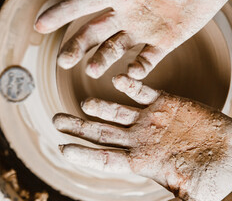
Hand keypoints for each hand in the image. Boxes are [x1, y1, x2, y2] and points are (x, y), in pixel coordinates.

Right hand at [35, 0, 231, 78]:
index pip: (84, 2)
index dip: (61, 13)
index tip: (39, 25)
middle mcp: (127, 12)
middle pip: (94, 32)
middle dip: (77, 46)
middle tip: (64, 61)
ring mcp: (145, 29)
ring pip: (115, 49)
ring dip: (102, 60)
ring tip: (92, 71)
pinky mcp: (165, 41)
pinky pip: (147, 60)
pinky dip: (137, 70)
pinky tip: (129, 77)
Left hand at [53, 75, 231, 200]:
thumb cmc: (213, 176)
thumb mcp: (189, 197)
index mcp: (140, 161)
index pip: (105, 159)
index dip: (84, 155)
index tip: (63, 150)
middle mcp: (138, 138)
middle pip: (101, 132)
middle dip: (78, 127)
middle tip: (56, 121)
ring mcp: (149, 119)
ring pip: (116, 111)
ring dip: (99, 106)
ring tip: (84, 104)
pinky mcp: (164, 101)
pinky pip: (141, 91)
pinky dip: (129, 85)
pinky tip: (117, 80)